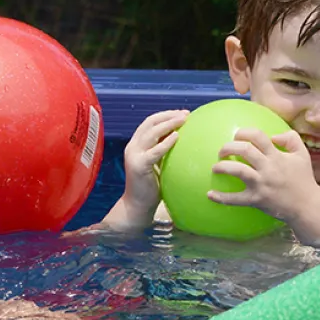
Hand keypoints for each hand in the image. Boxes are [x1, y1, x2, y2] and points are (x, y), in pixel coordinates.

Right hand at [101, 109, 188, 229]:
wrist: (137, 205)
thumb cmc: (152, 187)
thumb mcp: (159, 164)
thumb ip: (165, 152)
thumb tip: (184, 140)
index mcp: (137, 144)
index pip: (150, 122)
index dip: (166, 115)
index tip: (183, 113)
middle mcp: (133, 147)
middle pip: (150, 123)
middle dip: (169, 116)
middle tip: (186, 114)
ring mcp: (134, 155)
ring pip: (151, 133)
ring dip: (168, 124)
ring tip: (183, 120)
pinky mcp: (138, 166)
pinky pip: (154, 151)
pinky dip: (166, 143)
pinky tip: (177, 137)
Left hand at [207, 128, 319, 226]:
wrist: (307, 205)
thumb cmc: (304, 180)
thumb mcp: (302, 155)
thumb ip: (291, 139)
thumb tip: (274, 135)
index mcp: (276, 156)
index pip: (258, 136)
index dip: (244, 132)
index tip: (237, 135)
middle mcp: (268, 167)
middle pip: (244, 150)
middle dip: (228, 147)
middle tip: (222, 151)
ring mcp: (261, 184)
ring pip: (237, 170)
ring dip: (222, 167)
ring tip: (215, 168)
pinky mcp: (257, 199)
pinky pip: (236, 199)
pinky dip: (221, 197)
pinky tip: (210, 195)